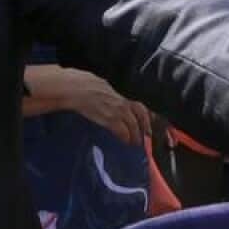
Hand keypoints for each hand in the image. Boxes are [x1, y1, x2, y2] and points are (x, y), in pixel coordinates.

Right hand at [28, 66, 150, 144]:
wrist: (76, 89)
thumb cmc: (85, 86)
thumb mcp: (103, 88)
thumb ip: (112, 96)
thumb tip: (115, 100)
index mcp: (121, 95)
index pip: (140, 106)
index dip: (149, 116)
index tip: (152, 122)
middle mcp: (122, 103)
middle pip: (141, 117)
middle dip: (144, 128)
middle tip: (145, 137)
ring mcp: (117, 111)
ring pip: (134, 125)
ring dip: (135, 135)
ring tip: (135, 142)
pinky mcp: (109, 119)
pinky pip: (122, 131)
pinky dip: (125, 137)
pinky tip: (125, 141)